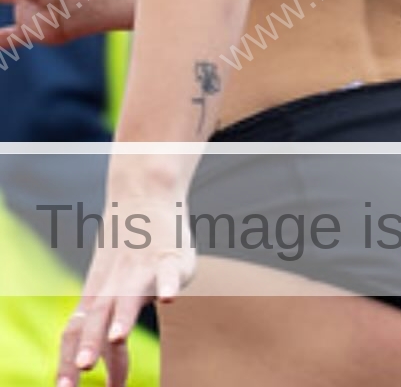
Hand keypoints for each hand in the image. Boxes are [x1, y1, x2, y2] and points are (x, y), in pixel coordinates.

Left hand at [57, 182, 195, 386]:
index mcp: (98, 295)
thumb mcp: (112, 285)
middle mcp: (116, 286)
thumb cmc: (129, 249)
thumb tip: (105, 360)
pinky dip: (168, 283)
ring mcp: (142, 271)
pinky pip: (168, 271)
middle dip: (91, 343)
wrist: (145, 194)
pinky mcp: (170, 258)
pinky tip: (169, 298)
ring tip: (117, 336)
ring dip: (123, 316)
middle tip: (84, 368)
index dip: (68, 360)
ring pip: (129, 294)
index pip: (77, 332)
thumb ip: (108, 319)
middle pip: (98, 316)